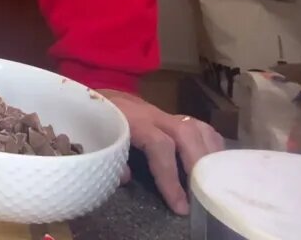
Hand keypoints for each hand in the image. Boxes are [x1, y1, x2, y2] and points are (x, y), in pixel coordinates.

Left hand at [100, 89, 225, 214]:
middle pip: (186, 133)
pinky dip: (210, 144)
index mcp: (131, 119)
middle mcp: (151, 113)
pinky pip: (197, 125)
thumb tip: (125, 177)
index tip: (179, 205)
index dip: (170, 176)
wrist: (87, 96)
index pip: (159, 145)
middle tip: (202, 194)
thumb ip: (109, 157)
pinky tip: (213, 162)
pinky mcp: (167, 115)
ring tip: (212, 179)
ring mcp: (161, 112)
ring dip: (208, 154)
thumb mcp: (93, 138)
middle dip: (197, 165)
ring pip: (196, 126)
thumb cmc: (90, 122)